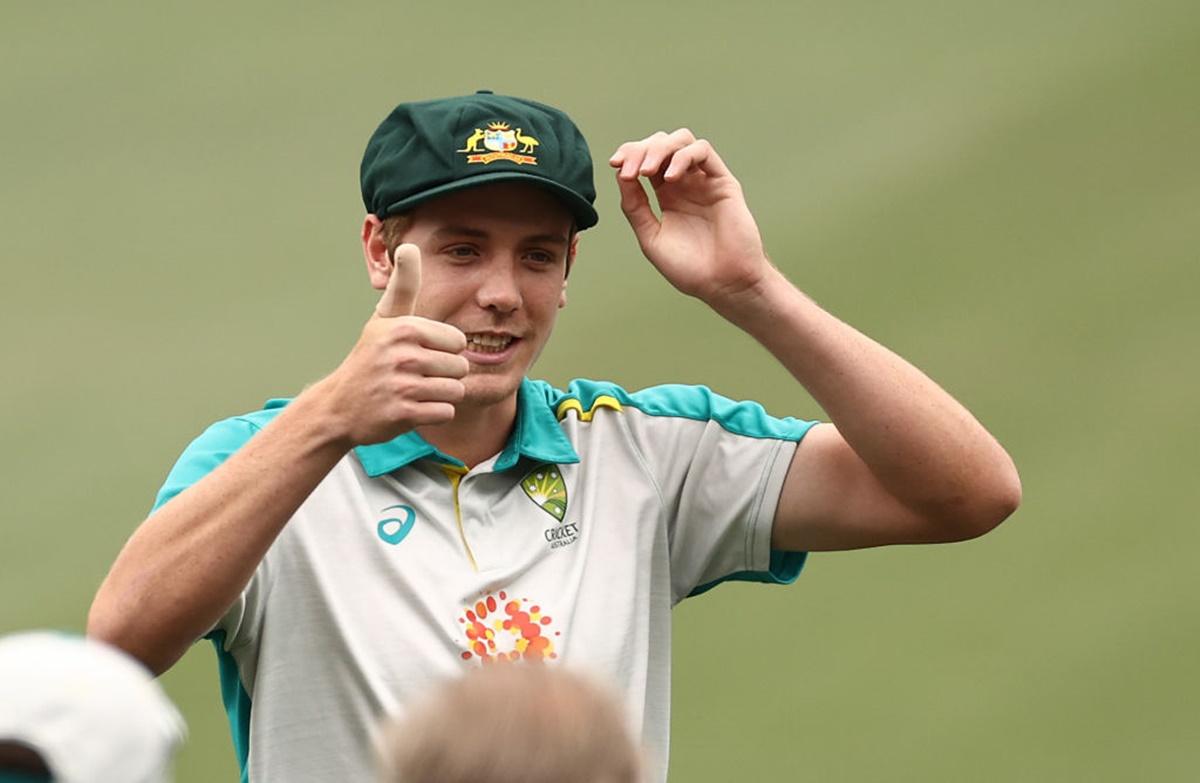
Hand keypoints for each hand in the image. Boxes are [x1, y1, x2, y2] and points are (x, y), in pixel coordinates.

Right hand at [317, 244, 467, 445]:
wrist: (339, 406)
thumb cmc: (370, 358)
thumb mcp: (384, 318)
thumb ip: (403, 285)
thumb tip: (409, 245)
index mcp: (404, 328)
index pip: (458, 341)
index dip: (445, 350)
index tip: (420, 353)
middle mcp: (403, 355)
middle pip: (461, 367)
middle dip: (444, 375)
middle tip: (416, 376)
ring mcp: (402, 386)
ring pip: (455, 391)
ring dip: (440, 395)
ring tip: (415, 391)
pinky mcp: (403, 414)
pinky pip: (445, 413)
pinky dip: (433, 413)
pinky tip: (412, 408)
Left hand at [610, 129, 769, 309]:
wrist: (722, 284)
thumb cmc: (690, 268)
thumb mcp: (650, 237)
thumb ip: (635, 207)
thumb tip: (620, 175)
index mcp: (667, 195)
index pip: (645, 160)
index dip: (629, 155)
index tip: (615, 165)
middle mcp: (686, 183)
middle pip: (661, 144)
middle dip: (640, 150)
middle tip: (629, 170)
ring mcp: (704, 180)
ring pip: (682, 140)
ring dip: (659, 148)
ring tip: (646, 171)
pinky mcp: (723, 182)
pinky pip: (703, 152)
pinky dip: (683, 156)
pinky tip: (669, 178)